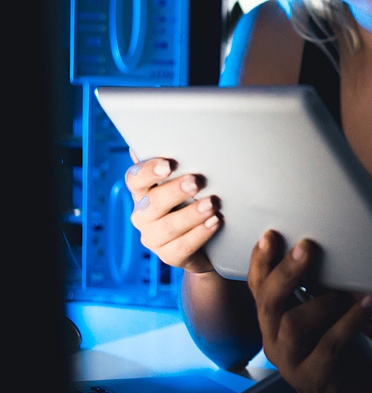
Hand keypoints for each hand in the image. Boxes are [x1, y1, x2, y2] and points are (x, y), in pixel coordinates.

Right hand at [126, 153, 219, 272]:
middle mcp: (143, 214)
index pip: (135, 178)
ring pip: (168, 227)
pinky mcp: (169, 256)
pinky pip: (182, 246)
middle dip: (175, 191)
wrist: (211, 240)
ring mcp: (153, 238)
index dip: (148, 171)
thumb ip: (180, 160)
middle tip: (197, 181)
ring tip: (212, 203)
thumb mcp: (190, 180)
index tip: (168, 164)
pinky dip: (200, 233)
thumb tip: (162, 136)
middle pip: (153, 202)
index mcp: (143, 190)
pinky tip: (215, 222)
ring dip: (191, 214)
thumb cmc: (197, 198)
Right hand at [248, 231, 371, 392]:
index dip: (260, 262)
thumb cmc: (344, 346)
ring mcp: (292, 364)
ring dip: (325, 299)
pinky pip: (330, 345)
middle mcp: (275, 342)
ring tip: (350, 288)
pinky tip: (368, 302)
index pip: (258, 288)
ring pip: (294, 324)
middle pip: (269, 303)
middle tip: (306, 247)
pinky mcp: (315, 379)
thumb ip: (319, 285)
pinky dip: (350, 320)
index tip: (270, 235)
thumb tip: (325, 245)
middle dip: (286, 272)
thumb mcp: (327, 311)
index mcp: (274, 322)